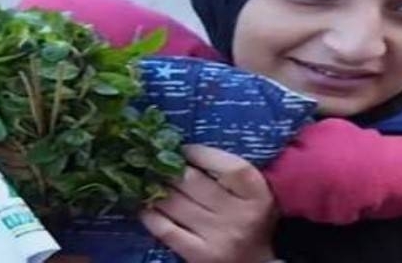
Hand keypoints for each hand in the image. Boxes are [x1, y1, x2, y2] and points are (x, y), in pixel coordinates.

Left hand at [140, 145, 277, 262]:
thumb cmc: (250, 219)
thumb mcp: (251, 193)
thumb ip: (228, 171)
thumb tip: (184, 150)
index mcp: (257, 194)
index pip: (228, 166)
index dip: (200, 153)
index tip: (183, 149)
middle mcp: (239, 215)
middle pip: (193, 181)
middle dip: (169, 168)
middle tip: (154, 161)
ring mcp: (218, 237)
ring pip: (175, 203)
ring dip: (155, 189)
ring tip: (147, 180)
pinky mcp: (200, 256)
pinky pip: (167, 229)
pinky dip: (151, 216)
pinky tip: (145, 207)